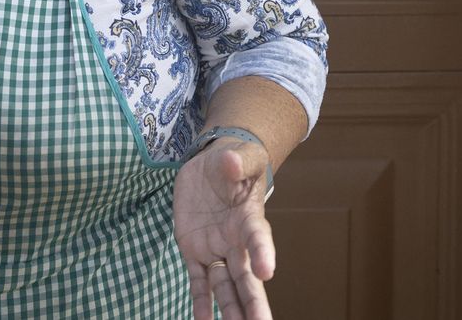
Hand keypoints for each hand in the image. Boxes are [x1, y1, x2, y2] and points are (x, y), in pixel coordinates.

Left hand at [173, 139, 275, 319]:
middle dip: (254, 301)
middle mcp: (237, 241)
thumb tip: (231, 162)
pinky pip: (198, 280)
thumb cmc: (232, 162)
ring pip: (226, 285)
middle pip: (247, 276)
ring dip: (231, 309)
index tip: (267, 271)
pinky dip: (201, 301)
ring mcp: (216, 249)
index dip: (263, 253)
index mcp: (250, 218)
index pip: (258, 238)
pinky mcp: (194, 251)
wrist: (212, 167)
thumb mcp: (239, 156)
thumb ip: (237, 160)